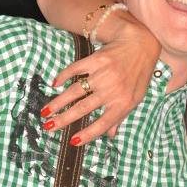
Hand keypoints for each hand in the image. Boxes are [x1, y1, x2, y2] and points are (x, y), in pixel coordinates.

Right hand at [43, 14, 159, 144]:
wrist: (141, 45)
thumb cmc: (139, 75)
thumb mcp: (136, 98)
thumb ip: (121, 116)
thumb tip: (110, 135)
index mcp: (123, 103)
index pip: (102, 123)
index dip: (87, 134)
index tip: (72, 141)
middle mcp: (112, 91)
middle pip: (83, 108)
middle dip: (63, 119)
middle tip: (48, 127)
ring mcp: (103, 74)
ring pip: (75, 91)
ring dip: (58, 102)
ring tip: (45, 111)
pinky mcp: (96, 60)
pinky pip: (76, 69)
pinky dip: (64, 76)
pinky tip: (55, 84)